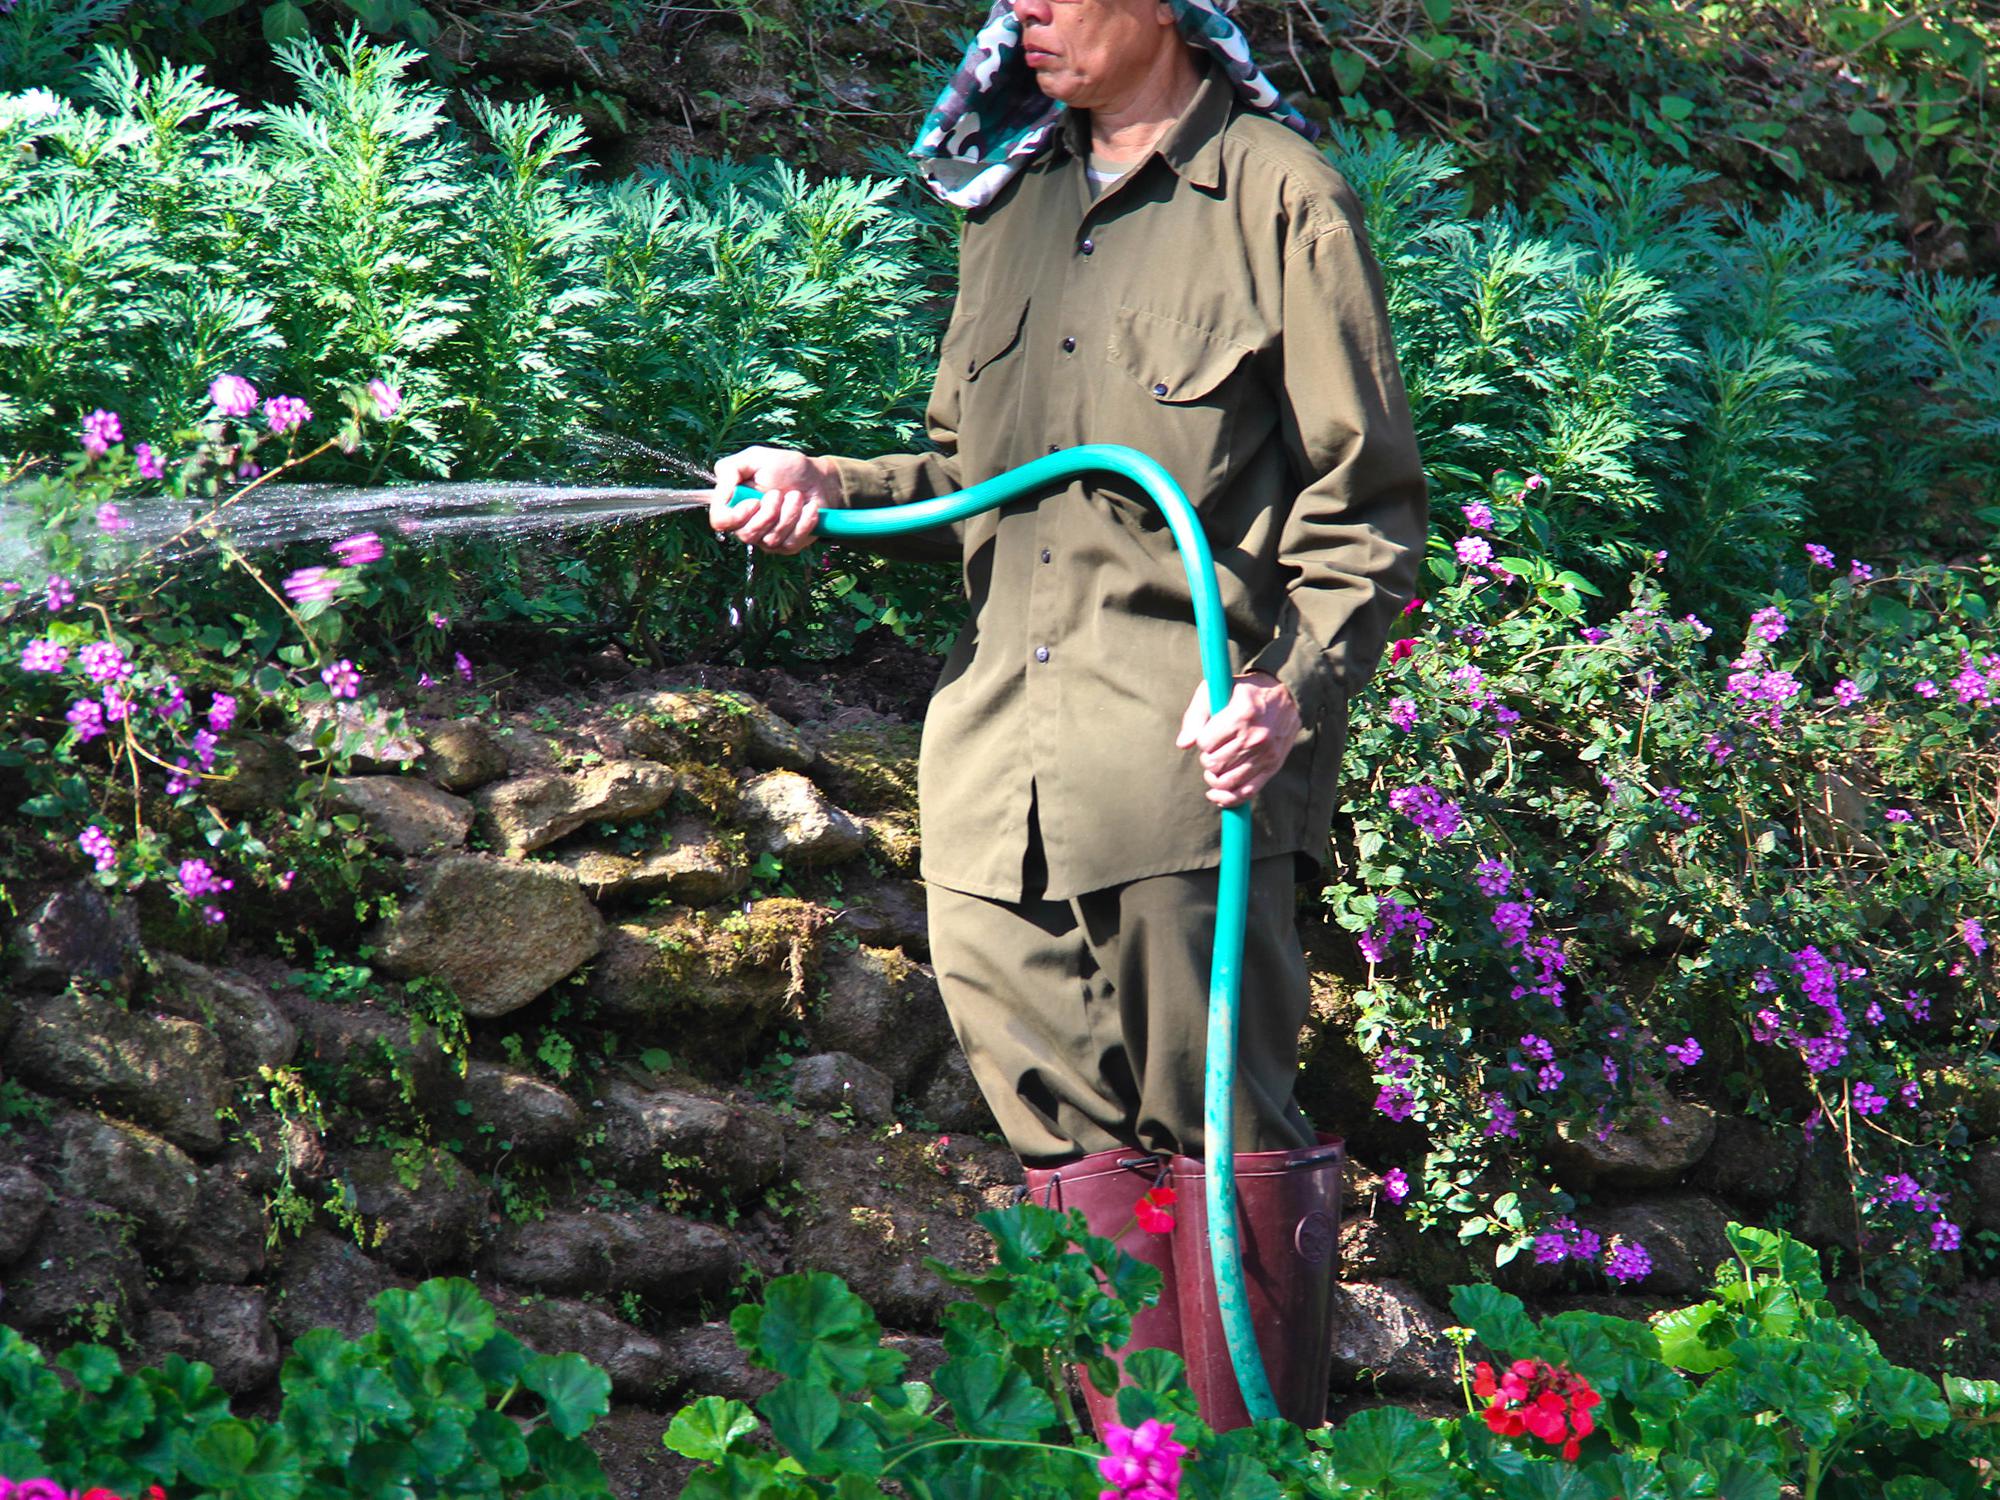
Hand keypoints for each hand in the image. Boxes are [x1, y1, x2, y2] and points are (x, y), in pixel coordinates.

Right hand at [709, 447, 835, 554]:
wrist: (818, 479)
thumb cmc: (785, 467)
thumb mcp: (755, 457)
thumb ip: (731, 469)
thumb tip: (722, 493)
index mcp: (735, 504)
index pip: (720, 521)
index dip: (734, 516)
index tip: (754, 501)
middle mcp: (747, 525)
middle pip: (746, 535)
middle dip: (768, 513)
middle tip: (779, 493)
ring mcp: (767, 538)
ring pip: (771, 539)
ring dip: (789, 513)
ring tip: (797, 496)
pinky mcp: (788, 545)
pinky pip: (791, 543)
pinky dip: (804, 522)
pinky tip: (810, 508)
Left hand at [1175, 672, 1301, 807]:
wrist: (1288, 696)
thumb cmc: (1245, 691)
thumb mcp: (1218, 690)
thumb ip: (1196, 716)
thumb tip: (1183, 745)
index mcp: (1242, 714)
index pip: (1205, 742)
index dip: (1201, 740)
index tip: (1208, 734)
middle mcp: (1256, 737)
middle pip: (1215, 764)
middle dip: (1206, 760)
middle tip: (1211, 751)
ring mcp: (1266, 754)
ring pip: (1227, 781)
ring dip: (1214, 779)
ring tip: (1214, 768)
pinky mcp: (1273, 766)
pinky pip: (1247, 792)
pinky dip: (1228, 798)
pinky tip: (1217, 794)